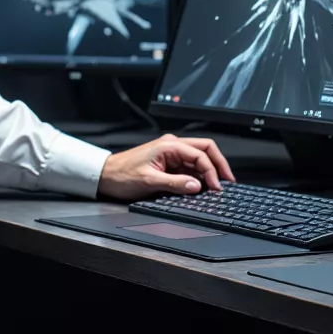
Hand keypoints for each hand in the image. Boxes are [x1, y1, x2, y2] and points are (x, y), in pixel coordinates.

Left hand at [98, 133, 234, 202]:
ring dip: (209, 172)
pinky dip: (199, 177)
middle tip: (227, 182)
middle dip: (218, 165)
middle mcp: (172, 146)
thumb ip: (175, 184)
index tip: (217, 187)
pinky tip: (202, 188)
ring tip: (216, 187)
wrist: (105, 176)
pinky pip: (189, 168)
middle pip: (205, 150)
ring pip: (199, 159)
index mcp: (169, 145)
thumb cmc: (122, 175)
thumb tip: (197, 186)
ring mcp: (171, 155)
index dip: (212, 171)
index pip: (200, 154)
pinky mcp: (169, 164)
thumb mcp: (149, 182)